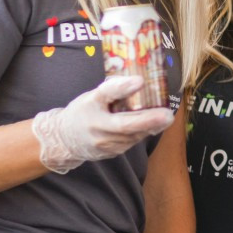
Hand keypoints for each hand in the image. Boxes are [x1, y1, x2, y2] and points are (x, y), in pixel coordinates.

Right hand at [31, 75, 174, 173]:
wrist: (65, 139)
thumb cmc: (81, 113)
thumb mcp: (91, 97)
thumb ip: (112, 90)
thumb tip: (137, 80)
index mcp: (91, 111)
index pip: (105, 95)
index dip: (122, 89)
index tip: (140, 81)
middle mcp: (99, 131)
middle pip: (126, 126)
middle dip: (149, 120)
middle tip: (167, 114)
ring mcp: (107, 145)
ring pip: (133, 135)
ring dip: (151, 126)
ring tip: (165, 116)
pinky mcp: (114, 152)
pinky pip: (132, 141)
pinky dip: (144, 132)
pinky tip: (153, 124)